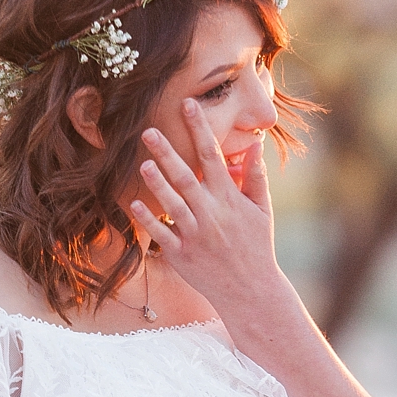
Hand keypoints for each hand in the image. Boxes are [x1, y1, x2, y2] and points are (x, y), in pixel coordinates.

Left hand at [130, 100, 281, 312]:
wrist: (250, 290)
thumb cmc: (257, 246)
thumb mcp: (262, 210)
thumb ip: (256, 177)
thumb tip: (255, 145)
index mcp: (229, 198)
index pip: (213, 156)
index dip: (199, 129)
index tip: (188, 105)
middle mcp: (211, 214)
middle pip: (186, 177)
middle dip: (167, 153)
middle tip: (148, 131)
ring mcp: (195, 235)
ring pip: (172, 204)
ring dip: (156, 183)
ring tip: (142, 163)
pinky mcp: (181, 255)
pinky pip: (162, 235)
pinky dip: (148, 221)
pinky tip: (133, 204)